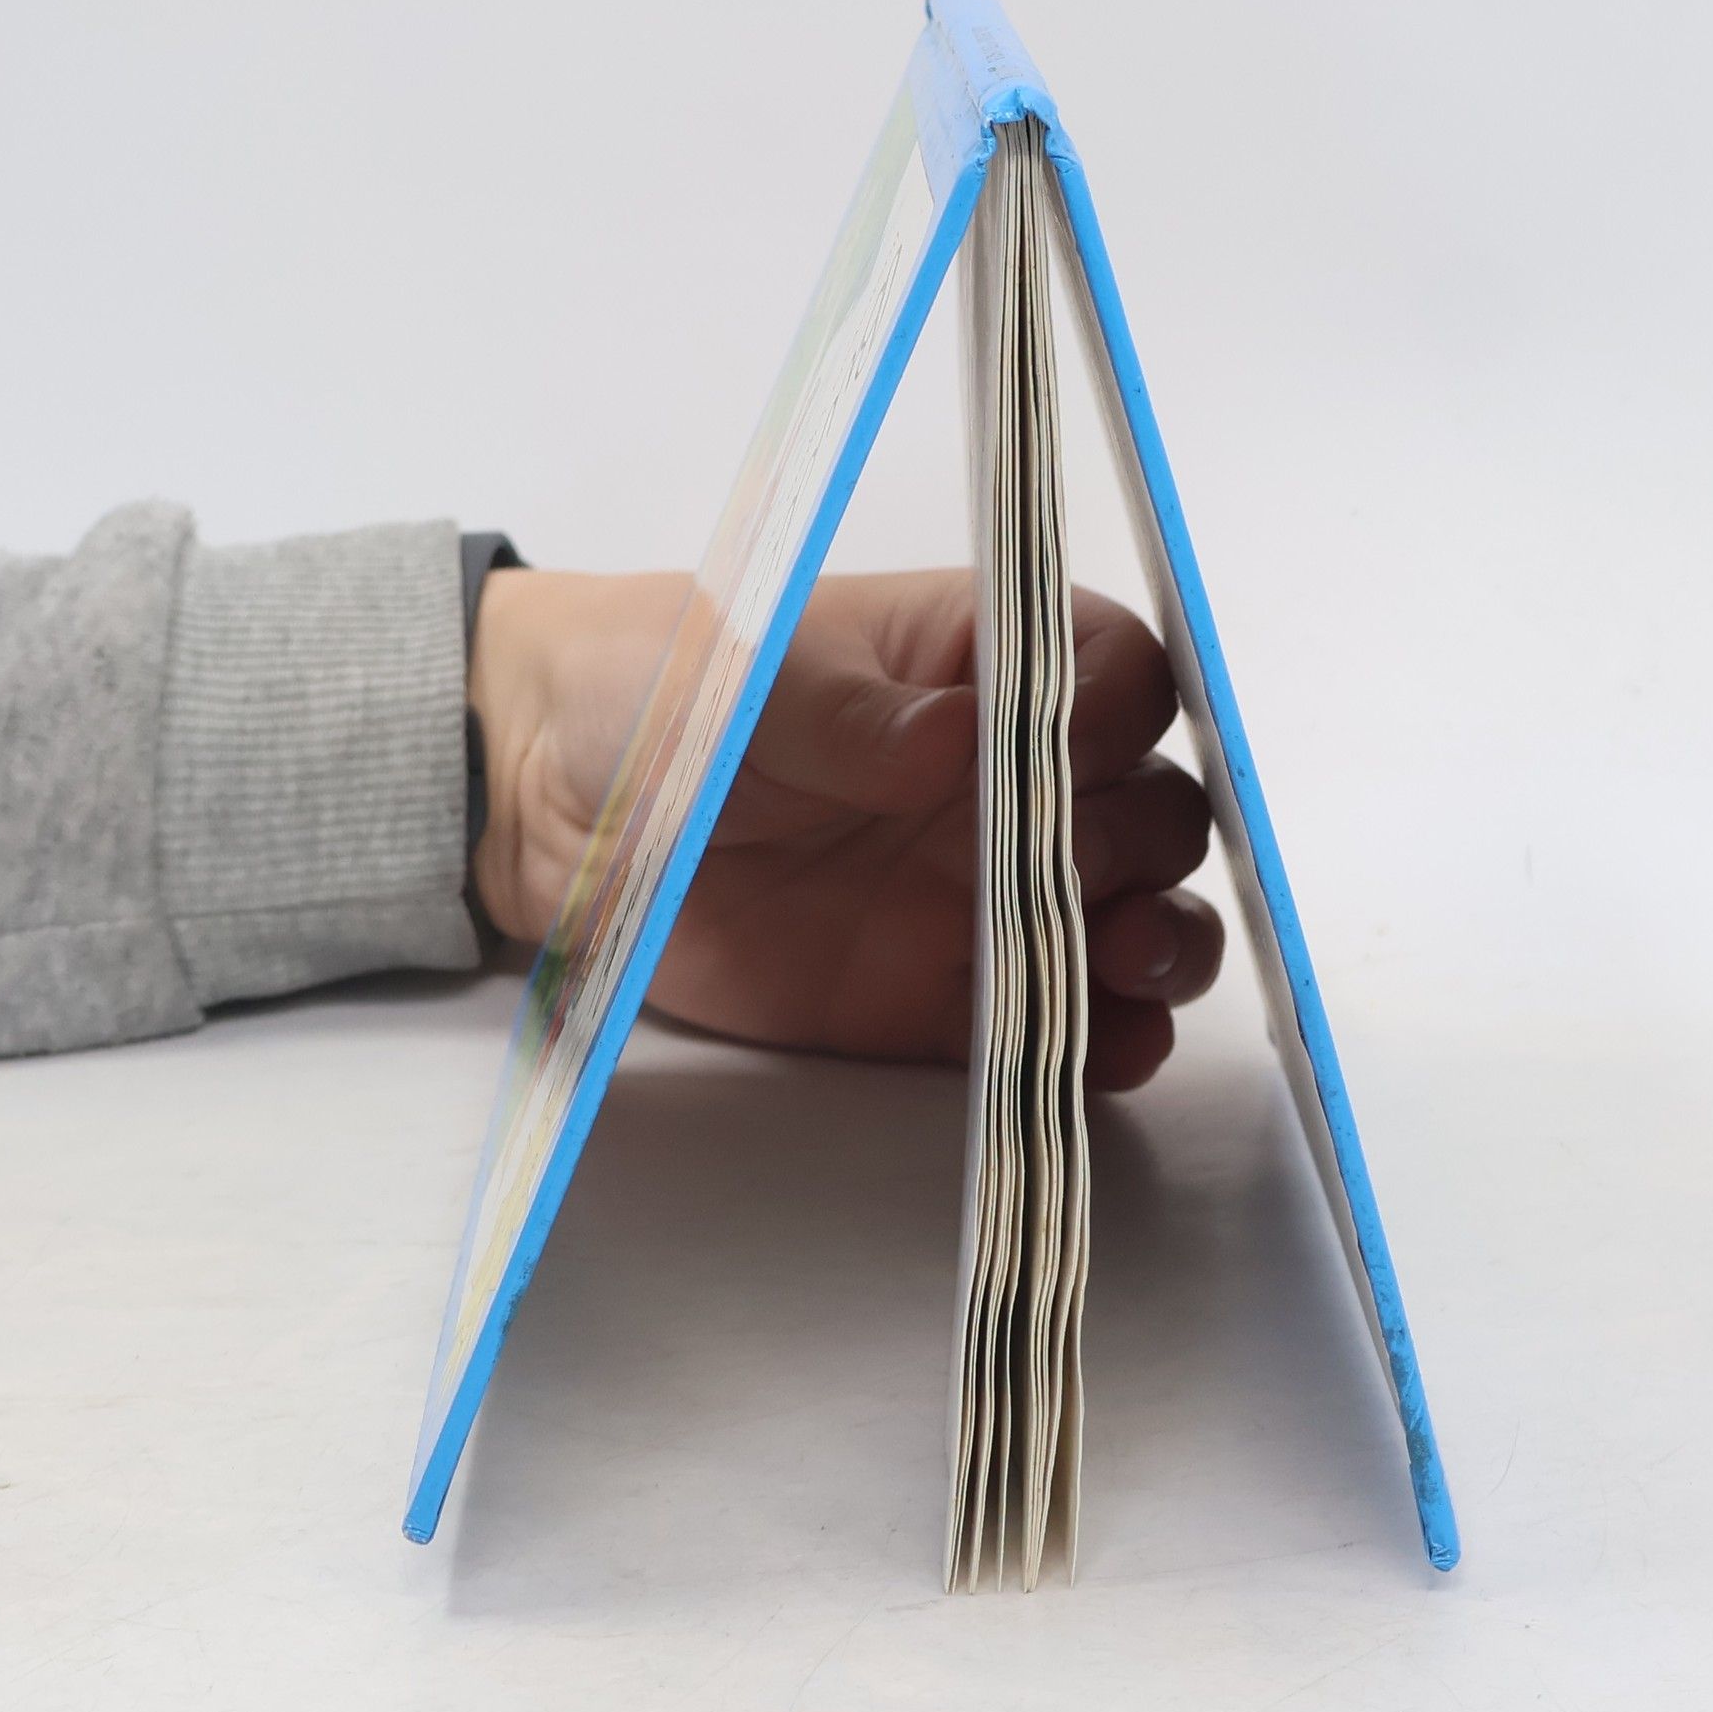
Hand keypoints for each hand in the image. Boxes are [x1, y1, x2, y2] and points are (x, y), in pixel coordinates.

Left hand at [469, 569, 1223, 1090]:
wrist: (552, 816)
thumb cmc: (659, 698)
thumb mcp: (749, 684)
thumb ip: (854, 716)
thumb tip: (963, 738)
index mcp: (974, 664)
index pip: (1109, 671)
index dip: (1117, 712)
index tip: (1078, 754)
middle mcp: (1007, 778)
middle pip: (1150, 803)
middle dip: (1147, 843)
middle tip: (1084, 873)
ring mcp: (983, 892)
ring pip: (1130, 914)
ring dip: (1160, 943)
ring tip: (1131, 964)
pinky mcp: (943, 996)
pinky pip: (1052, 1020)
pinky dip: (1101, 1040)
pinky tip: (1106, 1047)